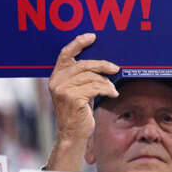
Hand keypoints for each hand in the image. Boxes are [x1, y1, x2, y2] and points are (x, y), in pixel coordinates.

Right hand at [47, 33, 118, 150]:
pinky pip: (95, 87)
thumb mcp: (77, 91)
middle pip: (83, 64)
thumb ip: (82, 77)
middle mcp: (56, 81)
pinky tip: (113, 94)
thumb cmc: (78, 113)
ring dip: (106, 82)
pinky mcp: (72, 97)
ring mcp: (63, 89)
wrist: (72, 135)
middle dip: (102, 65)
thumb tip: (101, 64)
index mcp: (56, 77)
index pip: (65, 54)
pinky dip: (107, 89)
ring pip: (91, 76)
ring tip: (112, 88)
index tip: (92, 37)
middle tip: (115, 68)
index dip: (78, 43)